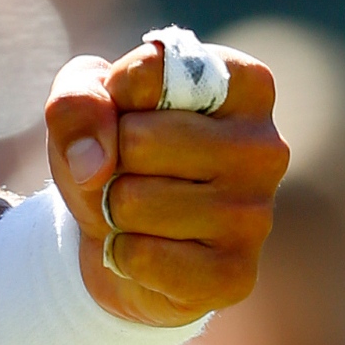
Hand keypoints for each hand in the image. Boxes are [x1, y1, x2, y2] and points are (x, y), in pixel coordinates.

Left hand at [45, 38, 286, 328]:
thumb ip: (77, 100)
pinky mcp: (234, 276)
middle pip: (137, 140)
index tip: (128, 109)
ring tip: (138, 211)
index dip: (115, 92)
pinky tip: (148, 250)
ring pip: (132, 201)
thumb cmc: (112, 150)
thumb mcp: (83, 103)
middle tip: (129, 172)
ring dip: (113, 209)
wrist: (114, 236)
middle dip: (109, 159)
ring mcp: (256, 216)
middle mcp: (266, 147)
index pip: (153, 68)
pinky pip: (139, 257)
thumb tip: (95, 165)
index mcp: (246, 86)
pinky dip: (121, 255)